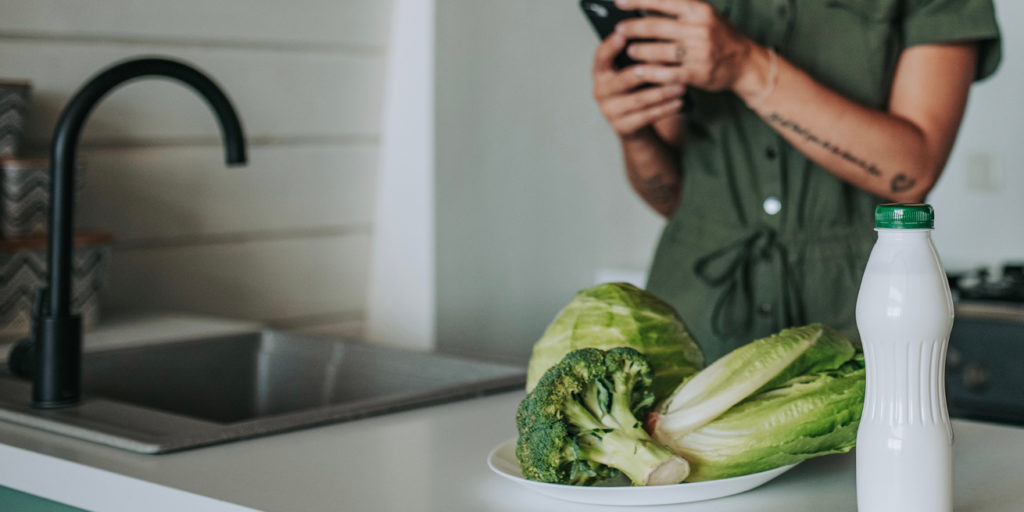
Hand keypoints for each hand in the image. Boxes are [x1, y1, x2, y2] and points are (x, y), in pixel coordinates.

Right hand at [592, 32, 685, 137]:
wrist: (635, 126)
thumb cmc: (636, 91)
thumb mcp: (635, 73)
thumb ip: (642, 59)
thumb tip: (661, 43)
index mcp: (601, 73)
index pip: (601, 57)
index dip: (610, 46)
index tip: (623, 35)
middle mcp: (600, 91)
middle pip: (624, 79)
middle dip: (649, 73)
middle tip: (668, 67)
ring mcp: (609, 111)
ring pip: (639, 100)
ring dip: (662, 93)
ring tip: (681, 87)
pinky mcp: (621, 127)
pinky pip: (646, 117)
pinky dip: (664, 109)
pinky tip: (678, 103)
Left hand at [614, 0, 759, 92]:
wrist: (746, 63)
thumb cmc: (720, 37)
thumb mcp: (704, 16)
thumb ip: (679, 10)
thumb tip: (647, 5)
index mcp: (698, 10)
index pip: (663, 0)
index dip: (638, 0)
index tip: (618, 1)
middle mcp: (699, 29)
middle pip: (656, 27)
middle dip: (633, 29)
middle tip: (619, 30)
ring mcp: (698, 52)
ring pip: (658, 51)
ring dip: (639, 51)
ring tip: (629, 50)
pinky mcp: (697, 73)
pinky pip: (666, 73)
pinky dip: (650, 73)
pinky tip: (638, 71)